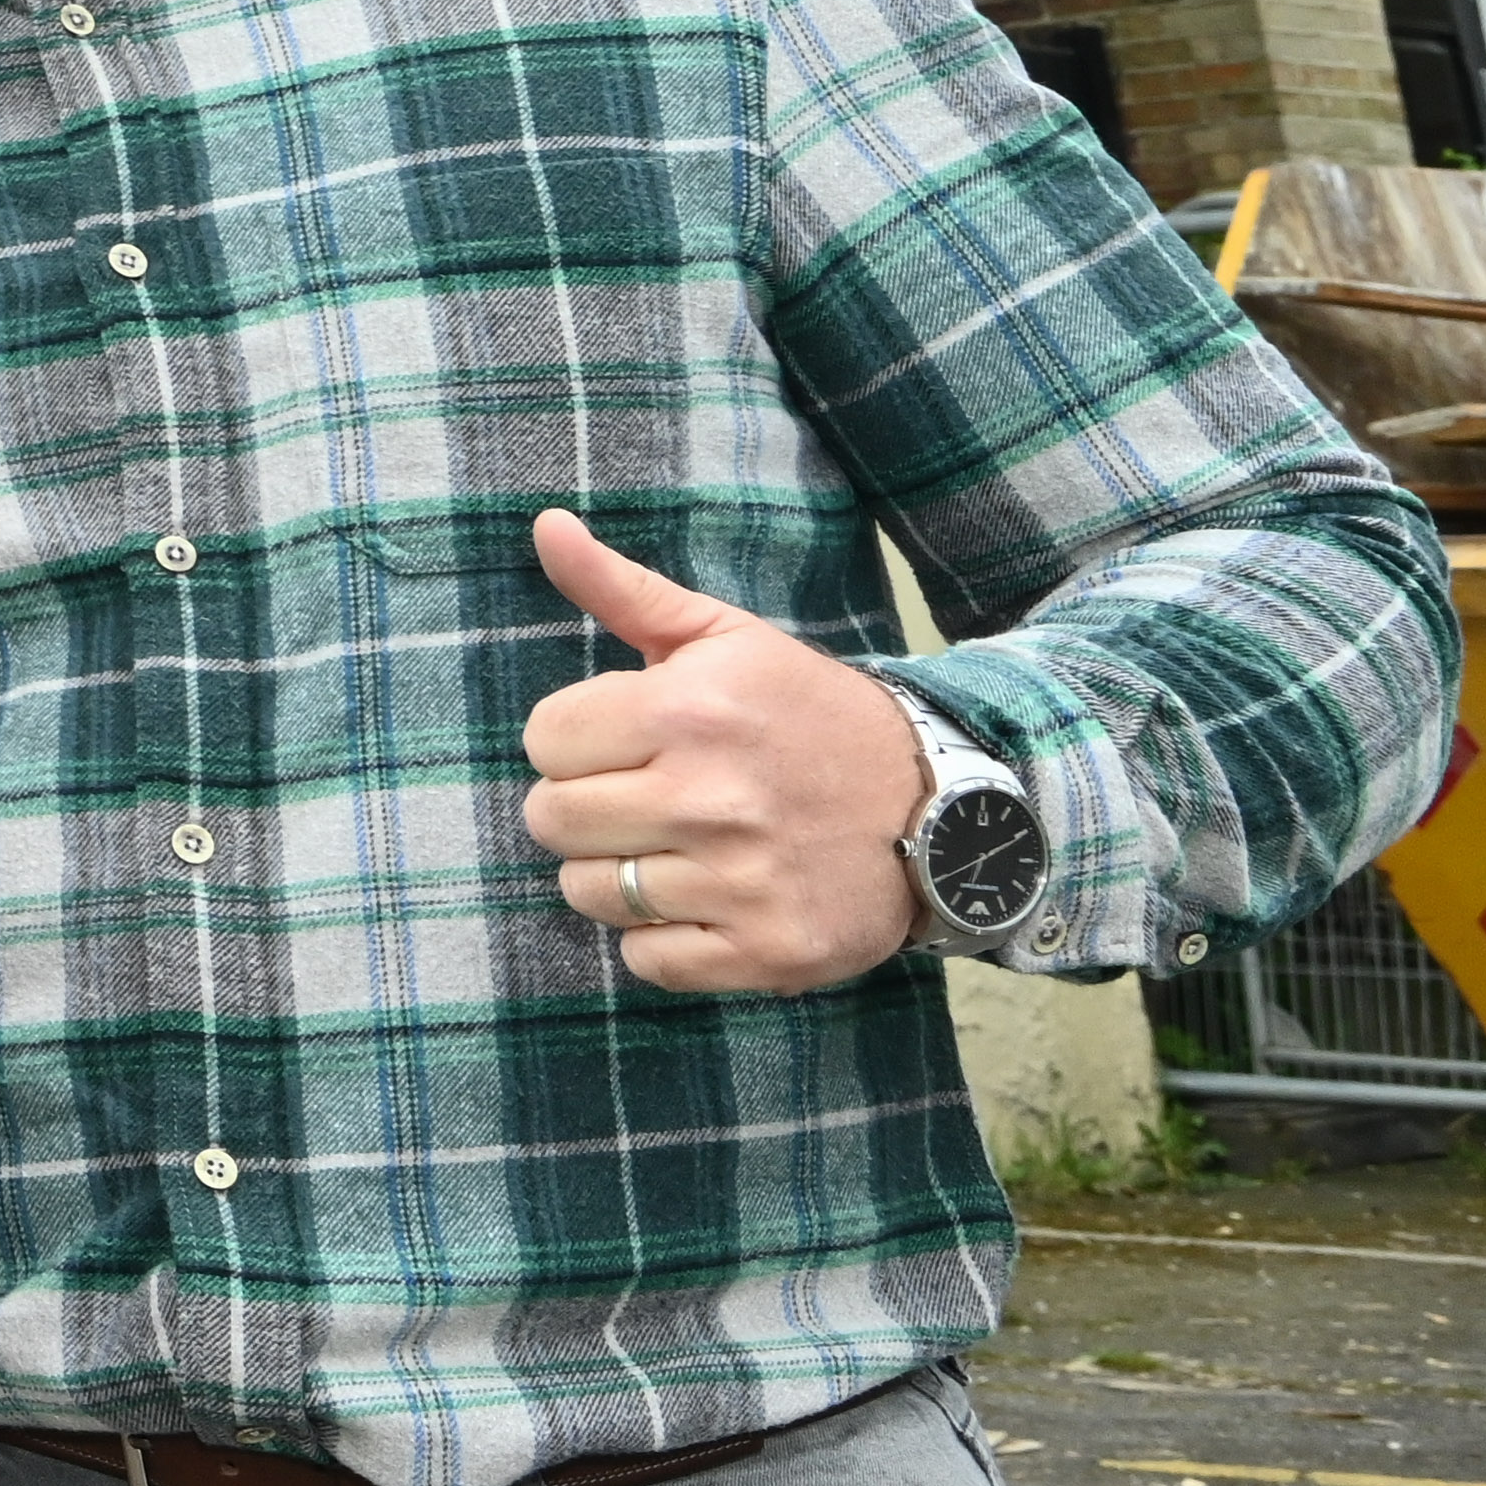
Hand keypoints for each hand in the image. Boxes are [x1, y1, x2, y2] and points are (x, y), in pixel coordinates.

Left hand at [516, 512, 930, 991]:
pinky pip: (647, 960)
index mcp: (688, 712)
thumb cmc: (807, 714)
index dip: (577, 740)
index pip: (544, 740)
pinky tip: (708, 900)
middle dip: (585, 806)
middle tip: (647, 797)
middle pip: (551, 820)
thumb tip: (546, 526)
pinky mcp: (768, 953)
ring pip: (589, 894)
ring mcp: (741, 883)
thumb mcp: (724, 637)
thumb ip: (621, 588)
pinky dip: (663, 938)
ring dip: (618, 875)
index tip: (627, 742)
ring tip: (679, 848)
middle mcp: (711, 800)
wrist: (941, 808)